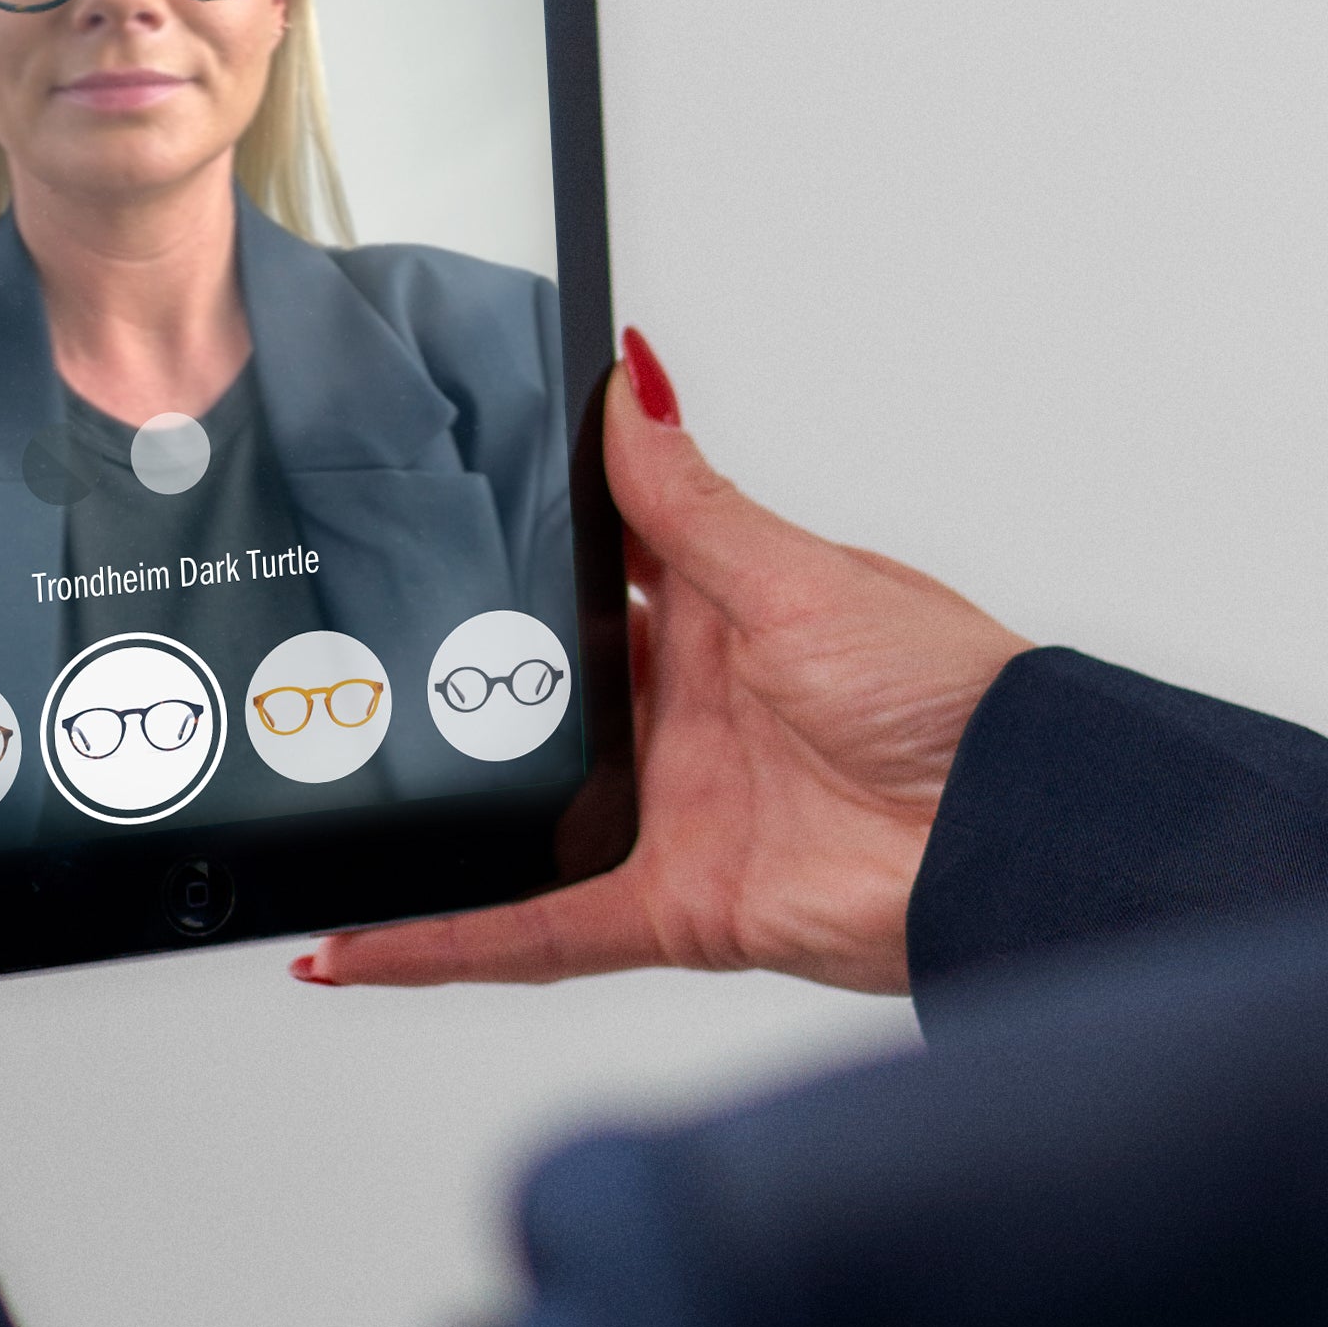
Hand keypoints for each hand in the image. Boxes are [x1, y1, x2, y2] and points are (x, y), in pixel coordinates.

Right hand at [299, 334, 1024, 1000]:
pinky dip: (444, 945)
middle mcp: (692, 714)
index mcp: (727, 617)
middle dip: (452, 678)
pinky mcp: (675, 906)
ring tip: (316, 800)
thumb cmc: (951, 696)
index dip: (524, 543)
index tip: (430, 506)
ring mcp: (677, 811)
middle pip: (543, 691)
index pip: (602, 568)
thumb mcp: (798, 575)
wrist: (1011, 833)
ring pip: (522, 816)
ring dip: (432, 817)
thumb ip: (687, 501)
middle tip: (335, 650)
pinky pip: (535, 933)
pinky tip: (360, 945)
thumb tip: (631, 381)